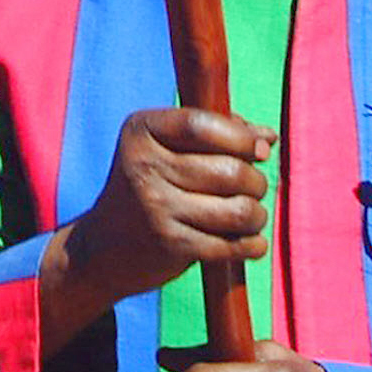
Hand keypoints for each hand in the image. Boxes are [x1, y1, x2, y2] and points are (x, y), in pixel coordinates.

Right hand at [40, 108, 273, 352]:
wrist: (104, 246)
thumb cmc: (150, 185)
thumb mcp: (168, 147)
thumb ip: (218, 132)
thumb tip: (268, 138)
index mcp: (141, 130)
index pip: (202, 124)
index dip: (241, 137)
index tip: (260, 150)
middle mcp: (143, 166)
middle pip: (229, 170)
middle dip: (256, 182)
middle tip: (254, 189)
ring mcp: (155, 207)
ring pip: (238, 209)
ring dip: (257, 214)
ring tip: (251, 215)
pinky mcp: (170, 245)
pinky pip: (231, 244)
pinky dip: (252, 244)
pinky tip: (250, 241)